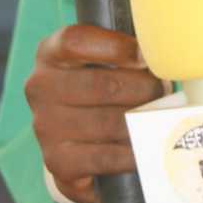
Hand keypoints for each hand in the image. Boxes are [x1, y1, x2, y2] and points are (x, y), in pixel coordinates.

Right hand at [25, 24, 163, 202]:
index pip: (76, 41)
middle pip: (103, 85)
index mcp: (49, 54)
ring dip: (144, 119)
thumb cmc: (95, 94)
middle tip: (163, 92)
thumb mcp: (98, 63)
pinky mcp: (58, 161)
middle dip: (144, 88)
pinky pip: (109, 156)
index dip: (117, 47)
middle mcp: (40, 88)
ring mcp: (46, 126)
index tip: (146, 58)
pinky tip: (148, 143)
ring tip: (160, 115)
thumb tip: (161, 55)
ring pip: (111, 122)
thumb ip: (121, 52)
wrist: (72, 149)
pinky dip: (135, 150)